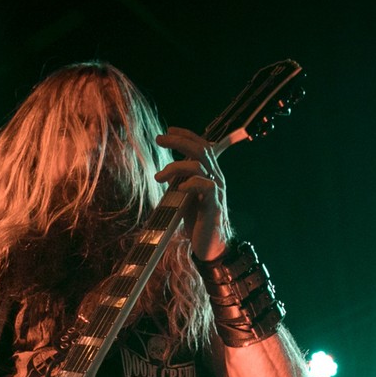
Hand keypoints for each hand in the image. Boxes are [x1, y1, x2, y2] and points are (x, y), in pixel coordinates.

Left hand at [156, 127, 229, 261]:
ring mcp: (216, 190)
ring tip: (159, 177)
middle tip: (159, 139)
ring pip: (198, 165)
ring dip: (174, 167)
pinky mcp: (213, 204)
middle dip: (178, 141)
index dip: (186, 135)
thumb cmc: (198, 221)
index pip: (202, 146)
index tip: (168, 130)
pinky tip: (178, 189)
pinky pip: (204, 185)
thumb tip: (166, 172)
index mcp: (210, 173)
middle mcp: (216, 178)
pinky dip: (189, 184)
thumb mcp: (185, 197)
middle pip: (200, 149)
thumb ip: (179, 182)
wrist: (211, 246)